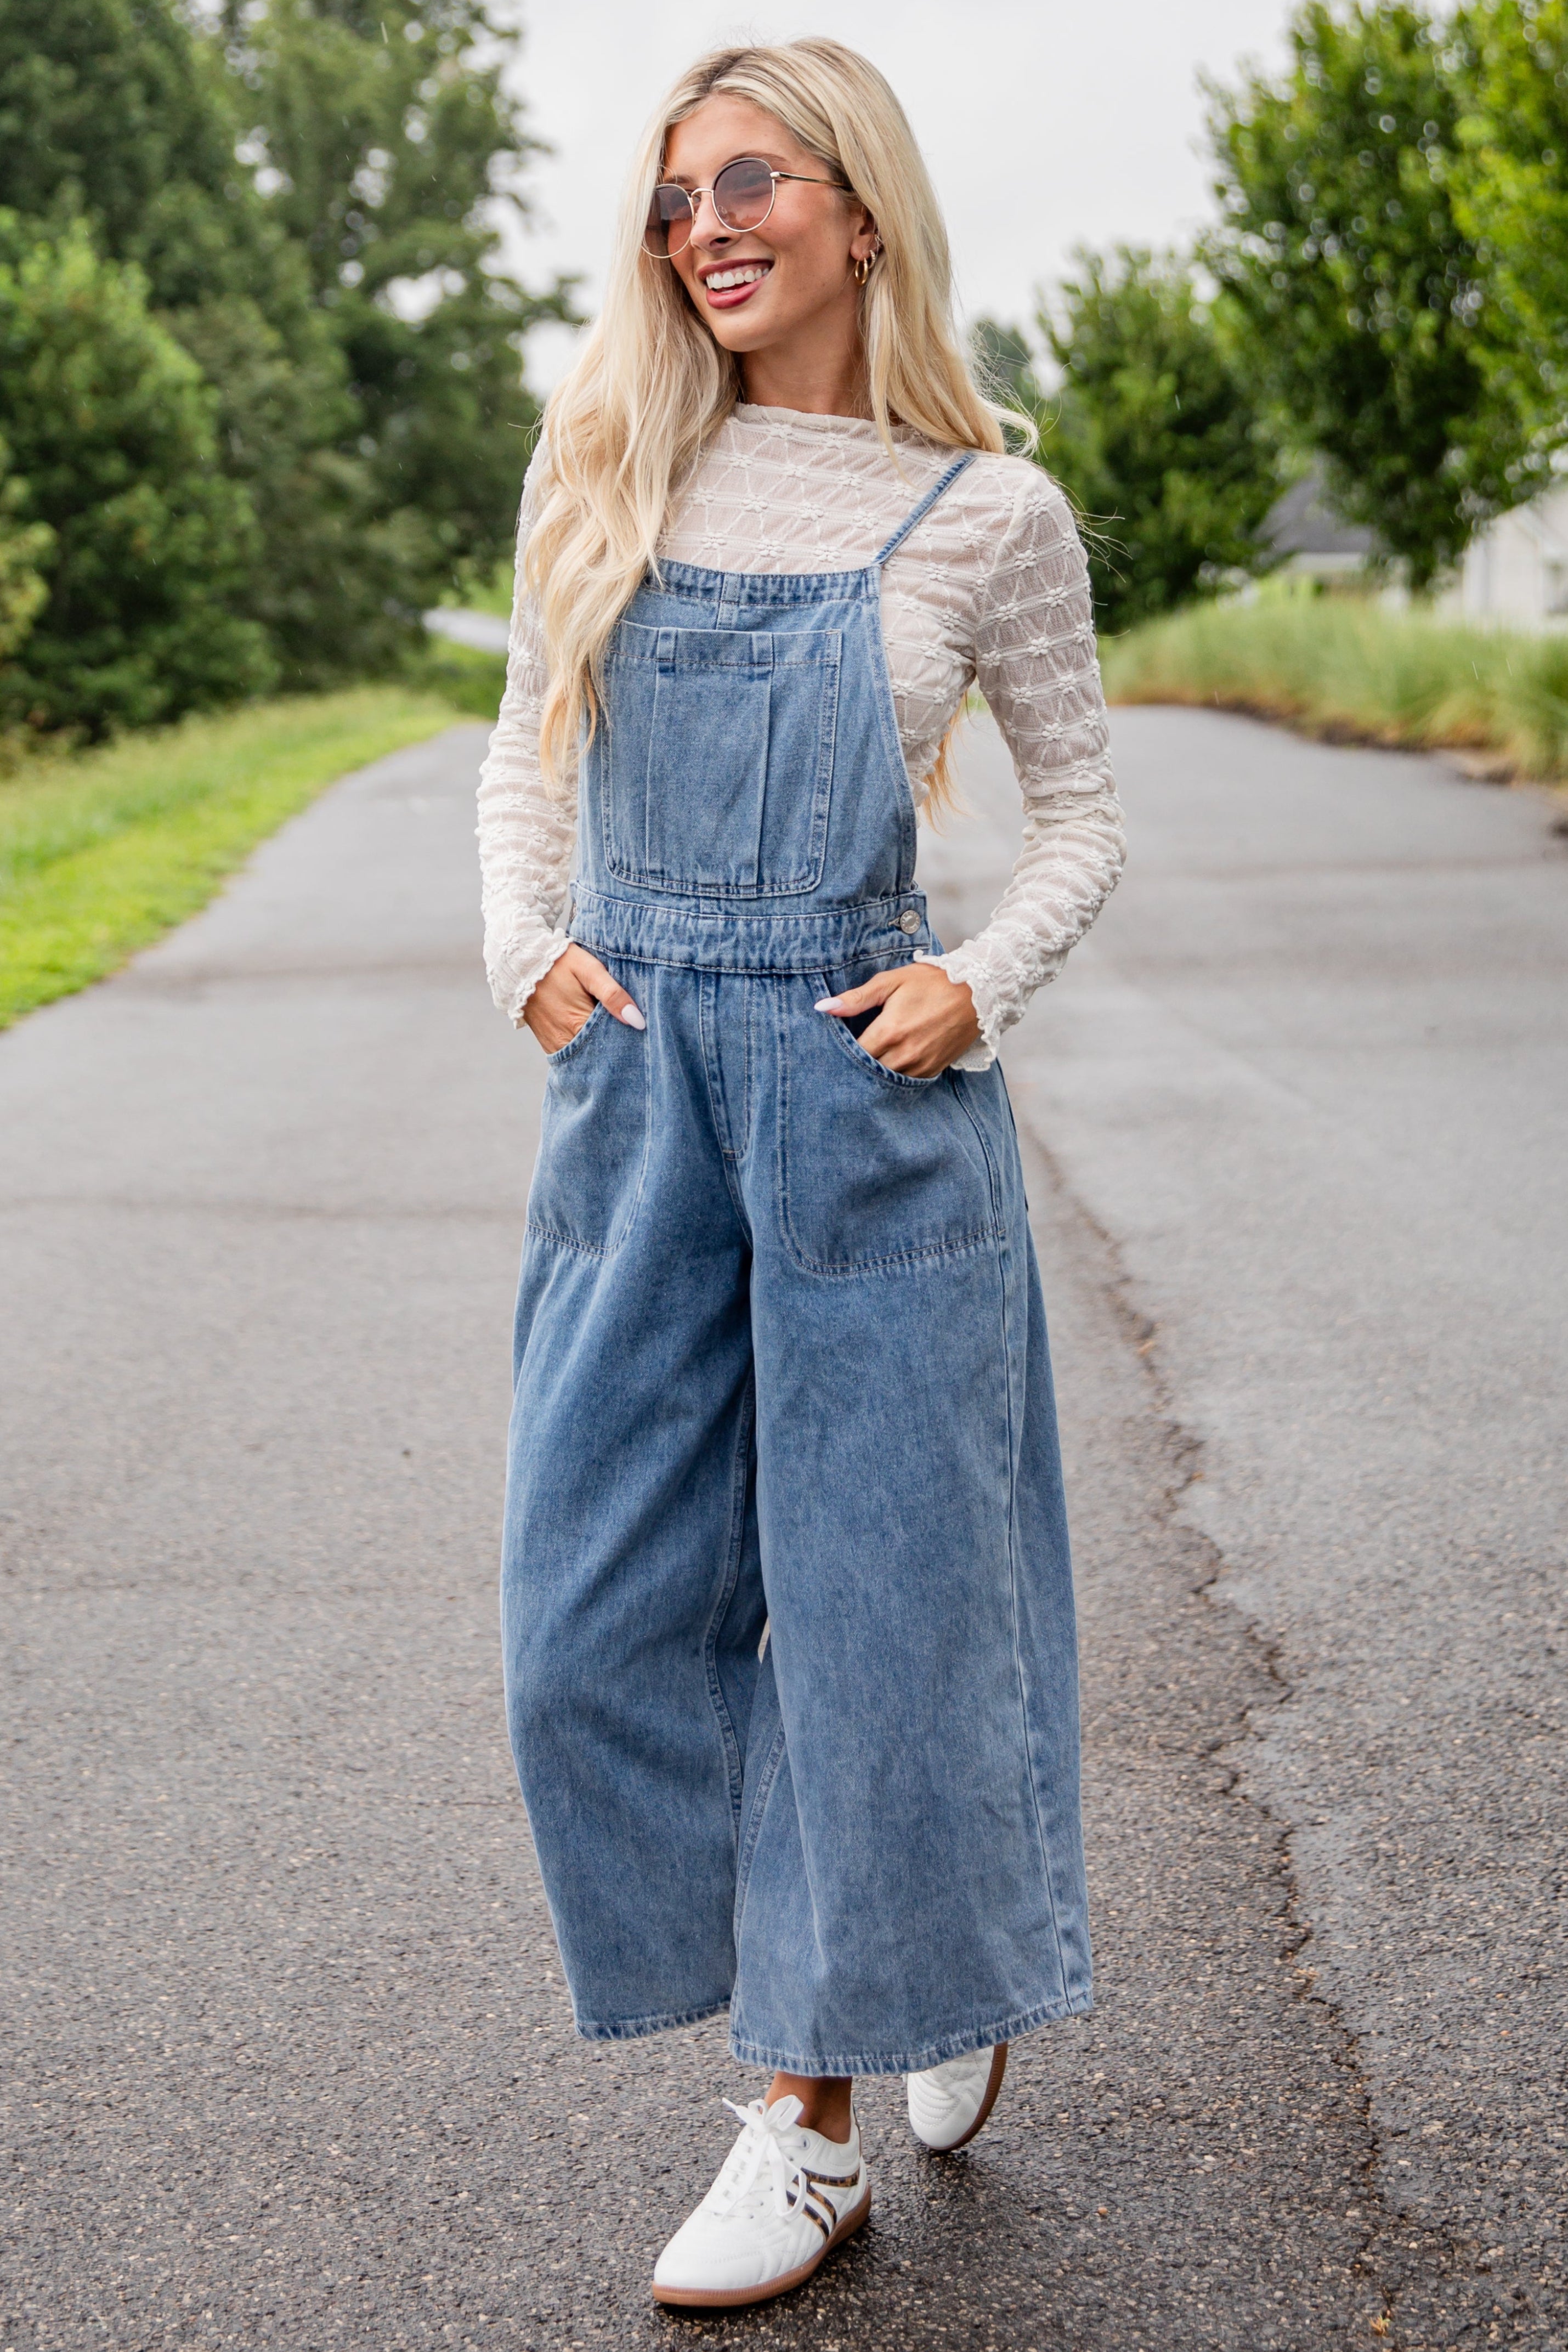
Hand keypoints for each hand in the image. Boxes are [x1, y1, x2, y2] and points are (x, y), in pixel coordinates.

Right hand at [522, 944, 644, 1054]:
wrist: (519, 962)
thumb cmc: (558, 962)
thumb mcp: (589, 970)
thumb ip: (613, 994)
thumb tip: (637, 1021)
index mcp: (578, 1024)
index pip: (614, 1043)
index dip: (628, 1039)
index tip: (640, 1032)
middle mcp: (566, 1041)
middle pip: (600, 1053)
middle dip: (616, 1046)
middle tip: (631, 1036)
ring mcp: (555, 1045)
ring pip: (586, 1057)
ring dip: (600, 1049)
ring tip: (613, 1035)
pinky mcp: (548, 1044)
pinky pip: (572, 1054)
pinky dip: (585, 1050)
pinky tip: (595, 1038)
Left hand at [815, 961, 979, 1077]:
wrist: (977, 992)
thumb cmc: (932, 982)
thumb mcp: (891, 982)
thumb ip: (856, 998)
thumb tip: (822, 1007)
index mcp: (889, 1031)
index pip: (853, 1054)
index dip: (841, 1051)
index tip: (836, 1045)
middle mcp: (904, 1053)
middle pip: (867, 1071)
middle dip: (856, 1065)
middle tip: (847, 1057)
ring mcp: (920, 1064)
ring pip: (886, 1080)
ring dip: (875, 1073)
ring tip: (869, 1059)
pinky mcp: (933, 1069)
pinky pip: (906, 1082)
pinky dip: (895, 1075)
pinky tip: (890, 1063)